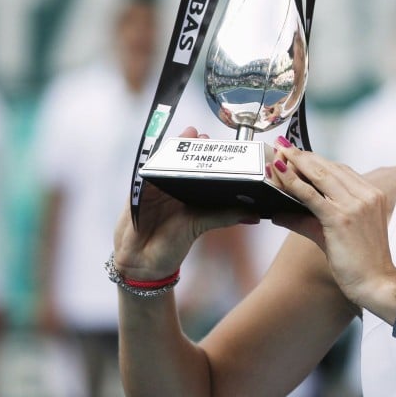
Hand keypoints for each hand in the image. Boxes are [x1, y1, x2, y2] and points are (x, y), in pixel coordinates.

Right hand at [112, 127, 259, 280]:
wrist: (141, 262)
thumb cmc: (171, 245)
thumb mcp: (200, 226)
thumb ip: (225, 217)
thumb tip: (255, 215)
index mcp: (191, 194)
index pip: (202, 170)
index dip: (210, 156)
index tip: (219, 143)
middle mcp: (175, 188)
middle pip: (183, 162)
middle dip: (193, 145)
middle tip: (202, 135)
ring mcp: (156, 188)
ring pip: (165, 163)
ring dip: (174, 148)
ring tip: (187, 134)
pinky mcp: (139, 192)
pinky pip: (146, 171)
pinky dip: (153, 160)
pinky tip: (159, 151)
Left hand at [267, 140, 395, 309]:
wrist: (377, 284)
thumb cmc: (363, 263)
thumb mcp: (339, 236)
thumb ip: (310, 221)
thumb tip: (282, 213)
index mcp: (372, 196)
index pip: (342, 170)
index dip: (318, 160)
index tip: (300, 153)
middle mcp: (366, 195)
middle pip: (330, 167)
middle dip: (304, 155)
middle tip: (284, 146)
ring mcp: (355, 205)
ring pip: (320, 176)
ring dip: (297, 162)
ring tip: (280, 153)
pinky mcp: (341, 218)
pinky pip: (311, 195)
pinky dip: (293, 183)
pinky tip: (280, 174)